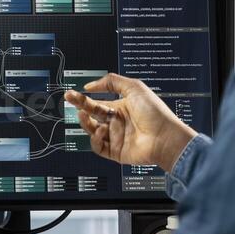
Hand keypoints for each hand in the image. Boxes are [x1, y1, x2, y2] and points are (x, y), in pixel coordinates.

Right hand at [64, 73, 196, 171]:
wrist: (165, 137)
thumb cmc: (155, 112)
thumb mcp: (134, 87)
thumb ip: (112, 81)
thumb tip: (91, 85)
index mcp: (120, 109)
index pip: (97, 103)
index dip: (84, 98)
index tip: (73, 93)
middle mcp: (116, 123)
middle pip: (92, 115)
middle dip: (79, 106)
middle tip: (69, 98)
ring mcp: (115, 137)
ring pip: (92, 130)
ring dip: (86, 122)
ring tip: (84, 115)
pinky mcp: (115, 152)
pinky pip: (98, 146)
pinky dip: (95, 139)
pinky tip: (100, 130)